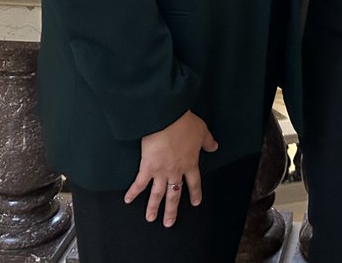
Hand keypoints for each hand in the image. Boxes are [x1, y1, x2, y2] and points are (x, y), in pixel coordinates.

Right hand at [124, 110, 218, 226]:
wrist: (167, 119)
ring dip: (153, 207)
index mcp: (190, 163)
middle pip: (174, 194)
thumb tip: (214, 147)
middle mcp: (176, 171)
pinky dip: (133, 192)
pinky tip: (127, 200)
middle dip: (172, 210)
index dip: (195, 193)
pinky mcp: (147, 167)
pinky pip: (139, 183)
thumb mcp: (202, 131)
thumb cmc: (185, 123)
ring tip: (150, 219)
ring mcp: (161, 171)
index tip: (195, 203)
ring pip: (157, 194)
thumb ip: (208, 142)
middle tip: (169, 223)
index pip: (194, 182)